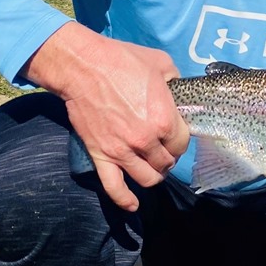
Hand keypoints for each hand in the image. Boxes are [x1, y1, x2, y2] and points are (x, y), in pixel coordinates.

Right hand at [23, 22, 189, 211]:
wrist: (82, 67)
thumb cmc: (121, 60)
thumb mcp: (160, 63)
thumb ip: (175, 80)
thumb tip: (176, 89)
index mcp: (165, 119)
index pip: (182, 143)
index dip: (180, 139)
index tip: (175, 134)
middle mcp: (146, 141)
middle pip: (166, 163)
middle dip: (168, 158)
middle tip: (163, 150)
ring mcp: (122, 151)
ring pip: (147, 179)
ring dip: (153, 175)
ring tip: (152, 167)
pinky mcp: (101, 156)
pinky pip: (114, 187)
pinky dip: (125, 200)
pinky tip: (133, 205)